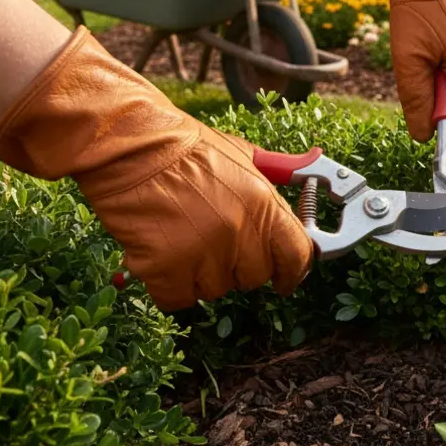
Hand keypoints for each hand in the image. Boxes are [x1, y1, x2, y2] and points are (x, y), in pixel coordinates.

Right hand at [0, 29, 311, 310]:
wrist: (131, 146)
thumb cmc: (185, 148)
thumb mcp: (243, 154)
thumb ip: (280, 170)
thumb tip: (314, 164)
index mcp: (263, 204)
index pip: (296, 256)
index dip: (292, 270)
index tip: (285, 278)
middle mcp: (238, 233)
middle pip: (254, 278)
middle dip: (239, 267)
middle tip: (215, 243)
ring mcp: (202, 253)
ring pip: (216, 290)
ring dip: (201, 274)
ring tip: (183, 239)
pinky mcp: (164, 268)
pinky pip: (179, 298)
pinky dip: (169, 286)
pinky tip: (161, 256)